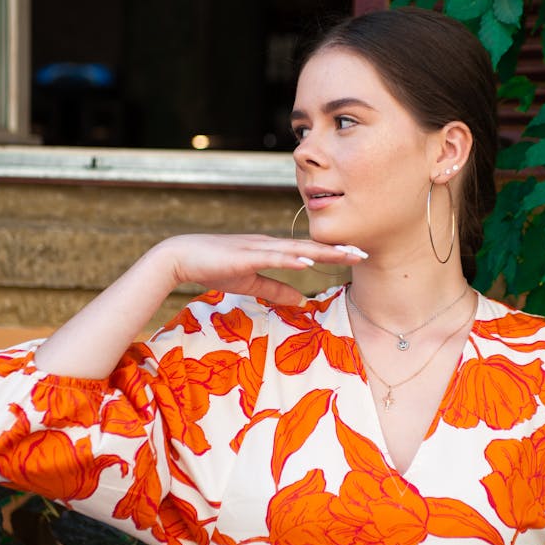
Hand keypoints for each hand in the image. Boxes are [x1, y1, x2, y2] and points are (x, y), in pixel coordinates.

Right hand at [156, 233, 367, 307]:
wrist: (180, 256)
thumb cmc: (213, 267)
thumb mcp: (250, 282)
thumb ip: (275, 290)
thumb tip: (301, 300)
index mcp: (271, 249)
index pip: (308, 251)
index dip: (332, 253)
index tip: (355, 255)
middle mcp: (269, 244)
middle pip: (309, 247)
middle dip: (337, 250)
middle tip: (363, 252)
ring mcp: (257, 247)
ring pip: (296, 249)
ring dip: (322, 251)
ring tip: (346, 254)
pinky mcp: (244, 255)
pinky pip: (272, 257)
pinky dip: (291, 258)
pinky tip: (308, 260)